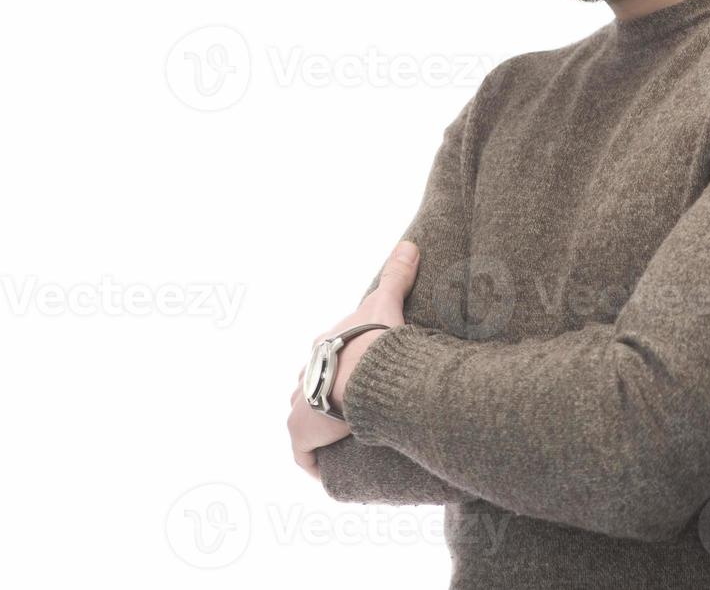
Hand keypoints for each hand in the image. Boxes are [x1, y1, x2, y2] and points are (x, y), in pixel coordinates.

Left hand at [288, 239, 419, 480]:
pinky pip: (303, 454)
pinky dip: (313, 460)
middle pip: (311, 385)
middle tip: (355, 408)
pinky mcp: (300, 433)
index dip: (341, 365)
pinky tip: (328, 465)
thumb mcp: (385, 303)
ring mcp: (300, 403)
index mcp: (323, 345)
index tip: (359, 376)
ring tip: (346, 438)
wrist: (363, 371)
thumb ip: (397, 275)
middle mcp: (305, 373)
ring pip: (305, 416)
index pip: (327, 355)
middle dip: (326, 395)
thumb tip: (409, 243)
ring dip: (320, 426)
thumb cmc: (374, 339)